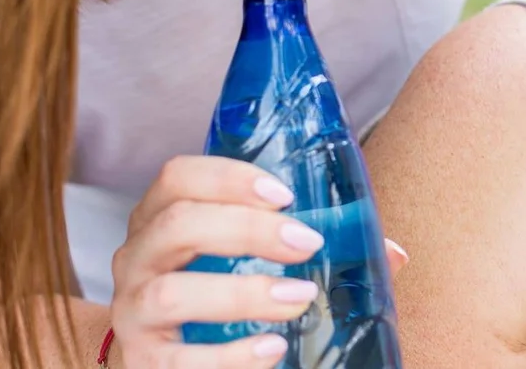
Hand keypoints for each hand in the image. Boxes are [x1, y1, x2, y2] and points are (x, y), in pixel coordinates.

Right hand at [109, 155, 409, 367]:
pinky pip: (174, 360)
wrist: (170, 360)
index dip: (227, 177)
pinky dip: (228, 355)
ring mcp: (131, 313)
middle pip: (177, 225)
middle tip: (306, 244)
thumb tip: (394, 254)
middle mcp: (136, 259)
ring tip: (298, 299)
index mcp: (162, 218)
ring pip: (169, 293)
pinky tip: (272, 349)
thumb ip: (312, 248)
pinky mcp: (141, 363)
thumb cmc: (221, 298)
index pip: (177, 176)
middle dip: (247, 230)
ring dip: (241, 293)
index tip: (284, 193)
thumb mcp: (255, 263)